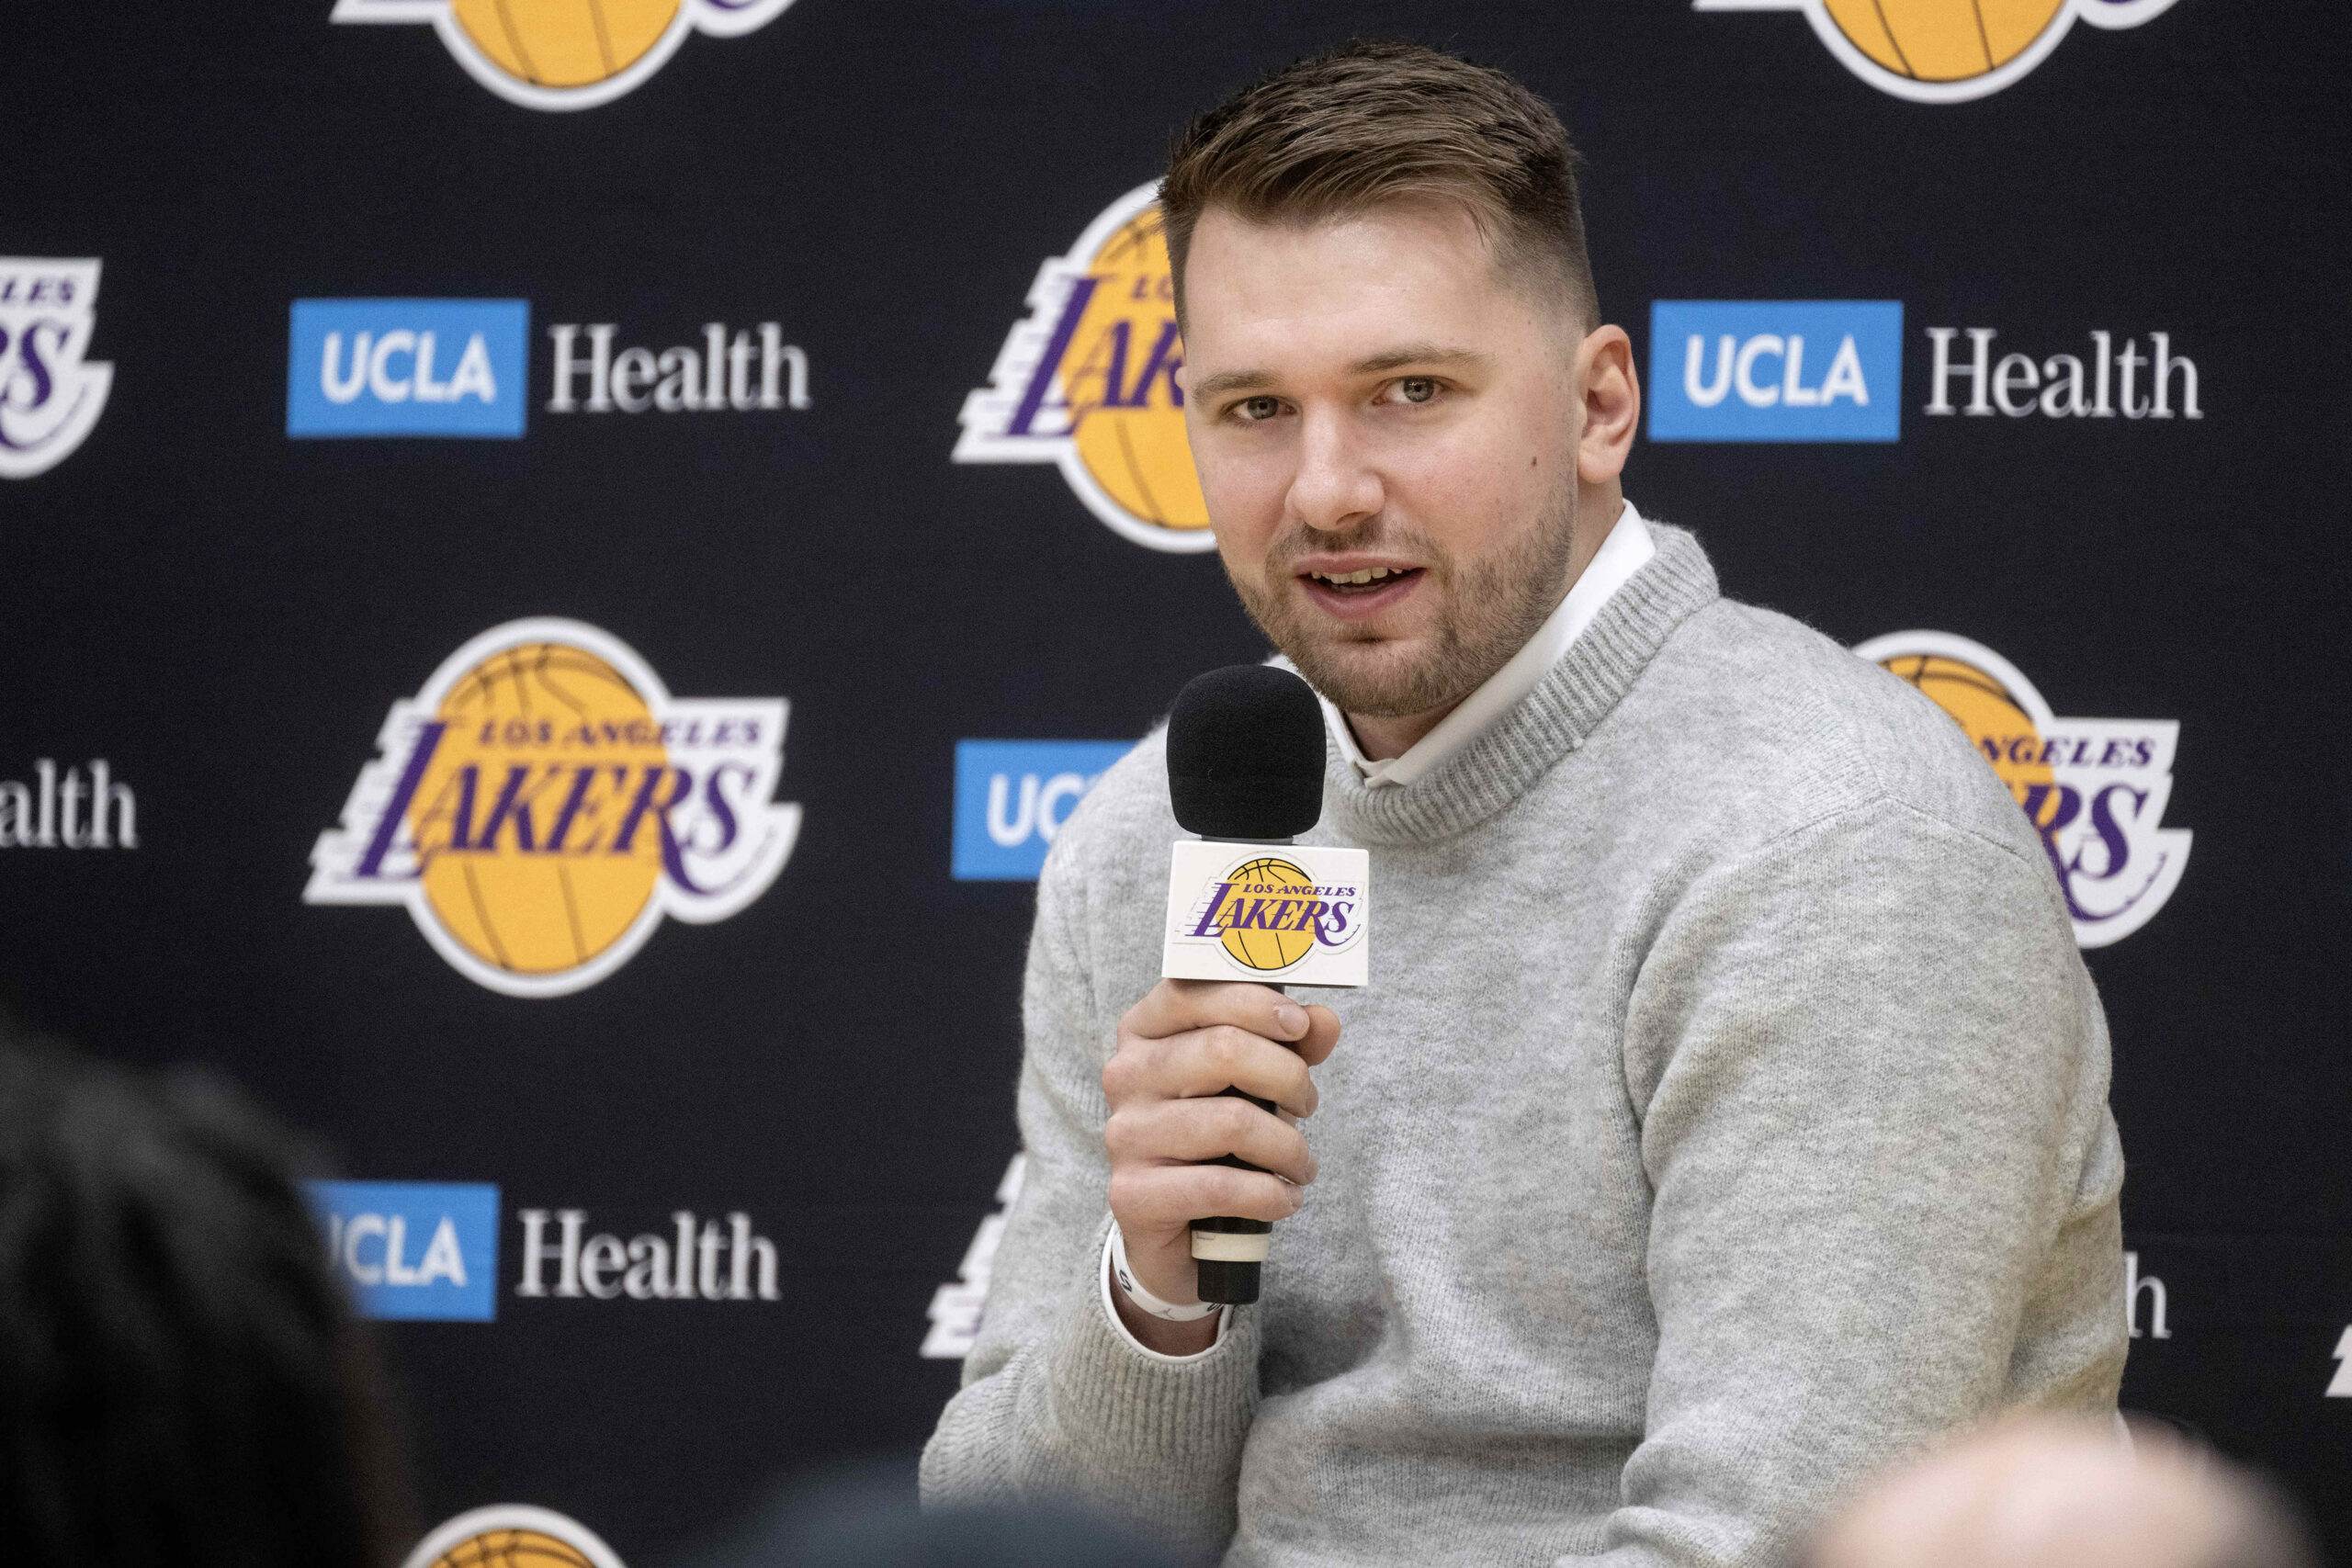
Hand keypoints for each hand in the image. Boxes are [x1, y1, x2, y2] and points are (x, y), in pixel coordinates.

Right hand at [1101, 979, 1340, 1352]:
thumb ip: (1289, 1044)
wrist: (1173, 1223)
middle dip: (1288, 1077)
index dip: (1254, 1001)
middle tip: (1308, 1103)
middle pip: (1224, 1050)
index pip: (1192, 991)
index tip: (1300, 1025)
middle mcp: (1125, 1075)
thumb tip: (1324, 1020)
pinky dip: (1269, 1194)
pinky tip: (1285, 1198)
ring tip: (1302, 1163)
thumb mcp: (1254, 1079)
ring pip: (1232, 1122)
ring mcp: (1124, 1135)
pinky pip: (1220, 1186)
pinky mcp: (1132, 1194)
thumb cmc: (1215, 1132)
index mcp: (1144, 1031)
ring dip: (1289, 1147)